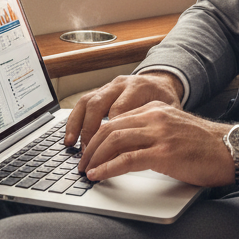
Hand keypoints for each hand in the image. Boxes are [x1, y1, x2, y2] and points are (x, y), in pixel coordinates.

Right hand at [64, 71, 183, 148]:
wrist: (161, 83)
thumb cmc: (166, 102)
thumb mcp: (168, 114)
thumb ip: (153, 129)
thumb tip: (139, 154)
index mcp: (138, 88)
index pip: (119, 110)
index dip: (112, 133)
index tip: (109, 153)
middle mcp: (121, 84)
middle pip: (98, 104)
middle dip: (90, 130)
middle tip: (88, 152)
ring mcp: (109, 86)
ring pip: (87, 102)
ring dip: (77, 125)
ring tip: (71, 144)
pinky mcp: (101, 91)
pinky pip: (83, 103)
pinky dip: (74, 120)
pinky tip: (71, 136)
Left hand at [77, 102, 235, 187]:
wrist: (230, 150)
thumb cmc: (204, 146)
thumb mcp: (173, 130)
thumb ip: (151, 132)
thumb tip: (124, 149)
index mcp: (155, 109)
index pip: (115, 119)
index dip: (97, 136)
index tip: (88, 151)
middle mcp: (154, 117)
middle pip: (109, 128)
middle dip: (90, 147)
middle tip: (82, 163)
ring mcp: (159, 134)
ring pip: (114, 141)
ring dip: (95, 158)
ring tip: (87, 171)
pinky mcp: (164, 153)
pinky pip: (127, 159)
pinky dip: (108, 168)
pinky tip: (99, 175)